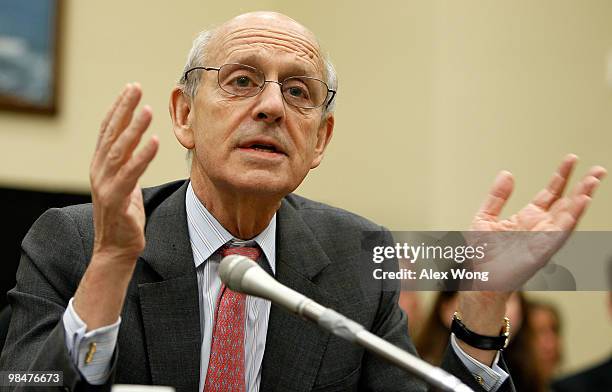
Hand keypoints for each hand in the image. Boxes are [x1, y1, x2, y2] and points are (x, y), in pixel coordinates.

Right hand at [74, 83, 158, 329]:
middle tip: (135, 88)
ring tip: (146, 109)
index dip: (118, 109)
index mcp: (101, 166)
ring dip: (133, 128)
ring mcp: (106, 186)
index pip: (108, 131)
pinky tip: (153, 141)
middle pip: (111, 134)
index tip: (130, 89)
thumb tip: (140, 148)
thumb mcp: (126, 186)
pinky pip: (130, 174)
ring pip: (119, 150)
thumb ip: (129, 167)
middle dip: (123, 109)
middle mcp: (99, 172)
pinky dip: (142, 157)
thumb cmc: (124, 219)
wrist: (116, 250)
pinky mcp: (117, 200)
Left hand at [467, 154, 605, 291]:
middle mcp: (541, 227)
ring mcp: (544, 239)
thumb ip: (497, 197)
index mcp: (528, 218)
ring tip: (594, 180)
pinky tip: (583, 201)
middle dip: (583, 186)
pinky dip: (573, 216)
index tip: (572, 158)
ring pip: (569, 215)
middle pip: (567, 202)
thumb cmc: (481, 253)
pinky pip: (562, 231)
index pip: (551, 193)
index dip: (562, 176)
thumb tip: (507, 173)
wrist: (476, 277)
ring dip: (583, 198)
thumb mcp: (485, 217)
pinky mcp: (543, 250)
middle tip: (599, 169)